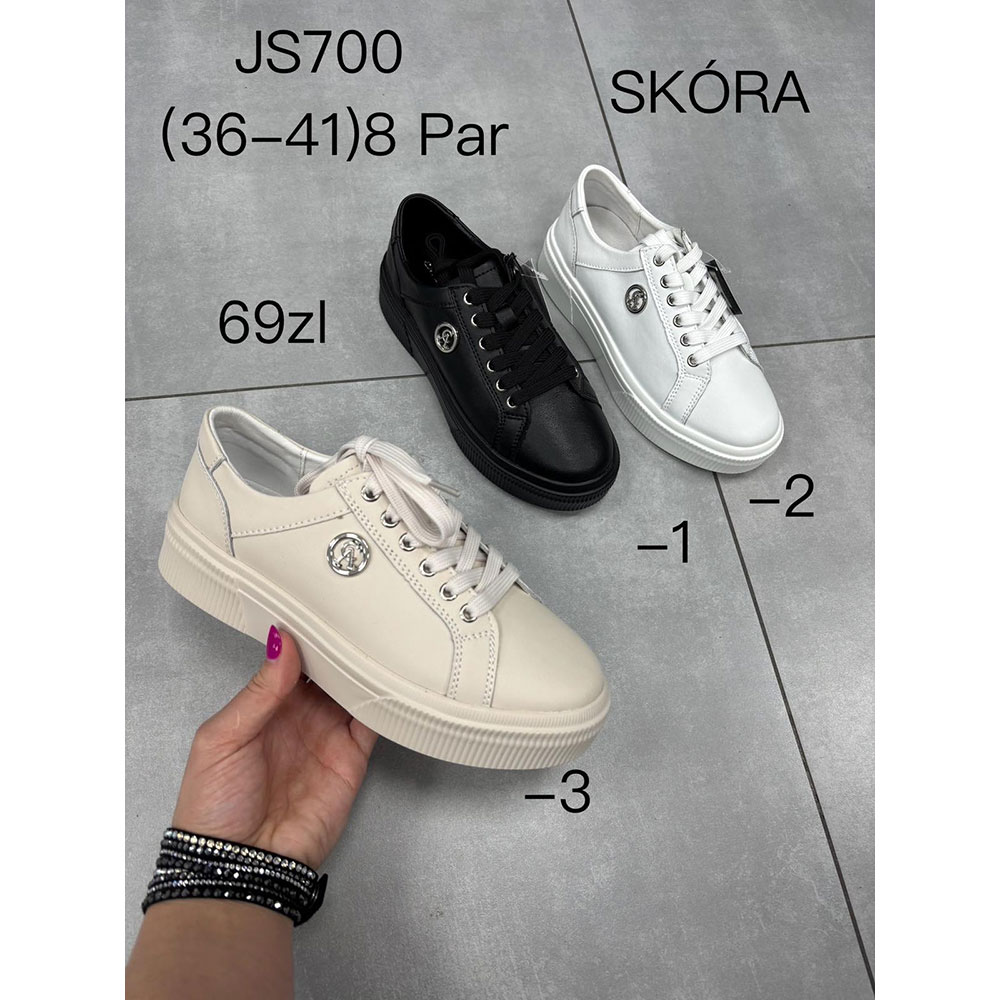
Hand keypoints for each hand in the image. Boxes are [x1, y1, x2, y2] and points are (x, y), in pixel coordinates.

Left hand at [172, 627, 376, 869]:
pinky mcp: (351, 758)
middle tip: (355, 614)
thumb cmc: (214, 803)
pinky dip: (382, 700)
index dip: (306, 637)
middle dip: (340, 646)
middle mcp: (298, 716)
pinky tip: (387, 677)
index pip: (292, 661)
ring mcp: (327, 736)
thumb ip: (259, 691)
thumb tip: (283, 642)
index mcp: (264, 706)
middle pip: (327, 671)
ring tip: (375, 637)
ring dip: (363, 667)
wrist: (240, 865)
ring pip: (352, 690)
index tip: (320, 608)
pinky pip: (372, 722)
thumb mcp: (223, 738)